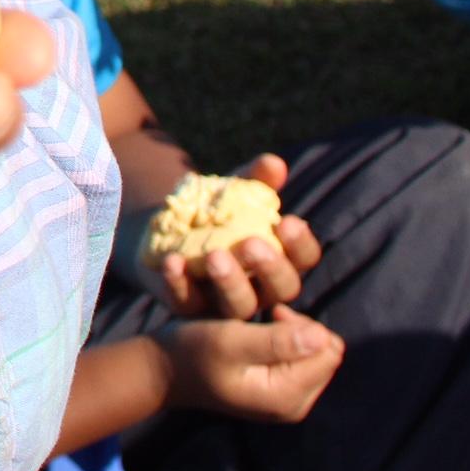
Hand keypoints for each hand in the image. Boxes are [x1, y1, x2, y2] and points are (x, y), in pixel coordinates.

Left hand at [152, 153, 322, 320]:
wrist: (165, 229)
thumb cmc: (215, 211)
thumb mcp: (233, 192)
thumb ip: (254, 179)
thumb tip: (273, 163)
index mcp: (282, 258)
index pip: (304, 258)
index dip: (300, 244)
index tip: (287, 222)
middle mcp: (262, 287)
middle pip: (281, 289)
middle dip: (270, 267)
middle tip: (251, 244)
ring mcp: (226, 302)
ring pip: (239, 305)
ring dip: (229, 282)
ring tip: (214, 255)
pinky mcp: (190, 307)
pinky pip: (188, 304)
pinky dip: (179, 284)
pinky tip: (171, 261)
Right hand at [160, 306, 343, 422]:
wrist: (164, 370)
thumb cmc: (192, 352)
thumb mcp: (230, 341)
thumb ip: (276, 341)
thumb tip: (322, 336)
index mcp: (286, 396)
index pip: (327, 352)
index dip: (305, 325)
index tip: (272, 312)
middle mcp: (293, 405)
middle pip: (325, 355)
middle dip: (302, 329)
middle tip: (268, 314)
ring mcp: (286, 401)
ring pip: (315, 356)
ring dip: (293, 333)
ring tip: (262, 322)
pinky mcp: (278, 393)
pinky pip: (301, 361)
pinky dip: (286, 343)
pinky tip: (260, 335)